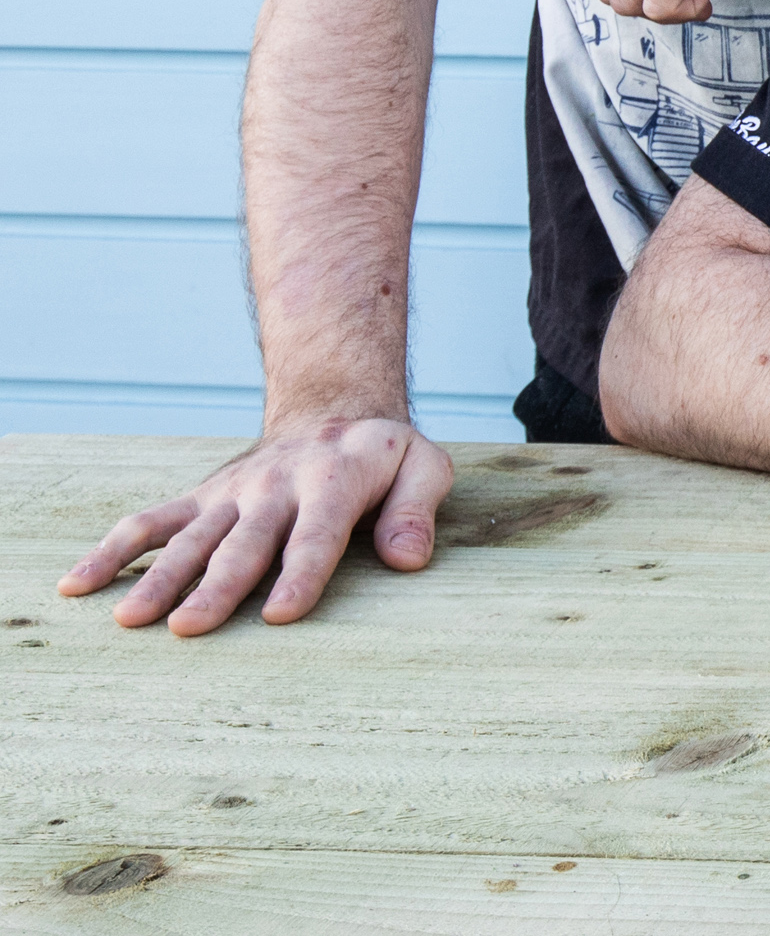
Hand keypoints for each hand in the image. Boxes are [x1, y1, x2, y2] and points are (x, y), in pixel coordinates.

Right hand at [56, 415, 454, 634]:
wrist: (333, 411)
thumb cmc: (383, 457)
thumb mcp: (423, 466)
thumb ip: (416, 509)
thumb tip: (408, 559)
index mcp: (334, 478)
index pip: (317, 533)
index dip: (301, 574)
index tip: (279, 615)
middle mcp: (275, 485)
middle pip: (245, 542)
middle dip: (217, 586)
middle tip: (189, 628)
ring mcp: (232, 494)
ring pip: (190, 538)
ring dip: (158, 577)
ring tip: (129, 619)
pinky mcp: (201, 499)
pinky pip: (149, 522)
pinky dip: (111, 550)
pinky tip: (77, 584)